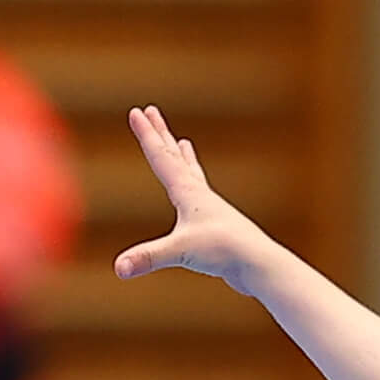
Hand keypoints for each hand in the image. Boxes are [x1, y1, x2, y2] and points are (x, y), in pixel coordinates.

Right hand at [114, 105, 277, 293]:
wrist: (260, 264)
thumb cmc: (225, 253)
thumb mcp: (181, 253)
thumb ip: (148, 258)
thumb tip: (119, 269)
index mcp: (190, 193)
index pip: (162, 157)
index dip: (147, 135)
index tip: (136, 111)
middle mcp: (202, 196)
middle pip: (176, 157)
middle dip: (161, 134)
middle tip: (152, 111)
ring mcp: (213, 210)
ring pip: (194, 176)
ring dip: (184, 158)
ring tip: (184, 143)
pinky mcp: (220, 226)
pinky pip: (203, 200)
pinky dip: (196, 189)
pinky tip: (198, 199)